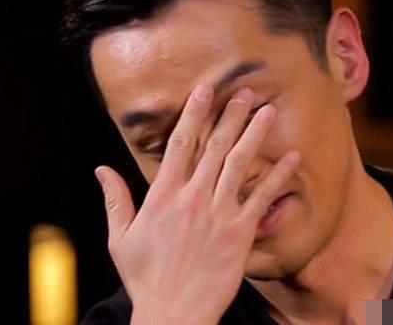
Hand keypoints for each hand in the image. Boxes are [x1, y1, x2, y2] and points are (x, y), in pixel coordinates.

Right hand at [94, 84, 300, 323]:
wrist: (173, 315)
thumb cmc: (146, 278)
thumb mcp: (120, 238)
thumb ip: (114, 199)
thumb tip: (100, 169)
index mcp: (163, 196)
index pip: (180, 144)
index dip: (194, 114)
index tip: (205, 90)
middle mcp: (192, 198)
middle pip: (214, 146)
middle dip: (231, 115)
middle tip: (246, 91)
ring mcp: (218, 214)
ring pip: (239, 163)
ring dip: (254, 134)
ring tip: (268, 110)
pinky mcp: (240, 232)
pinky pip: (262, 198)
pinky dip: (278, 176)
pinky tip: (292, 157)